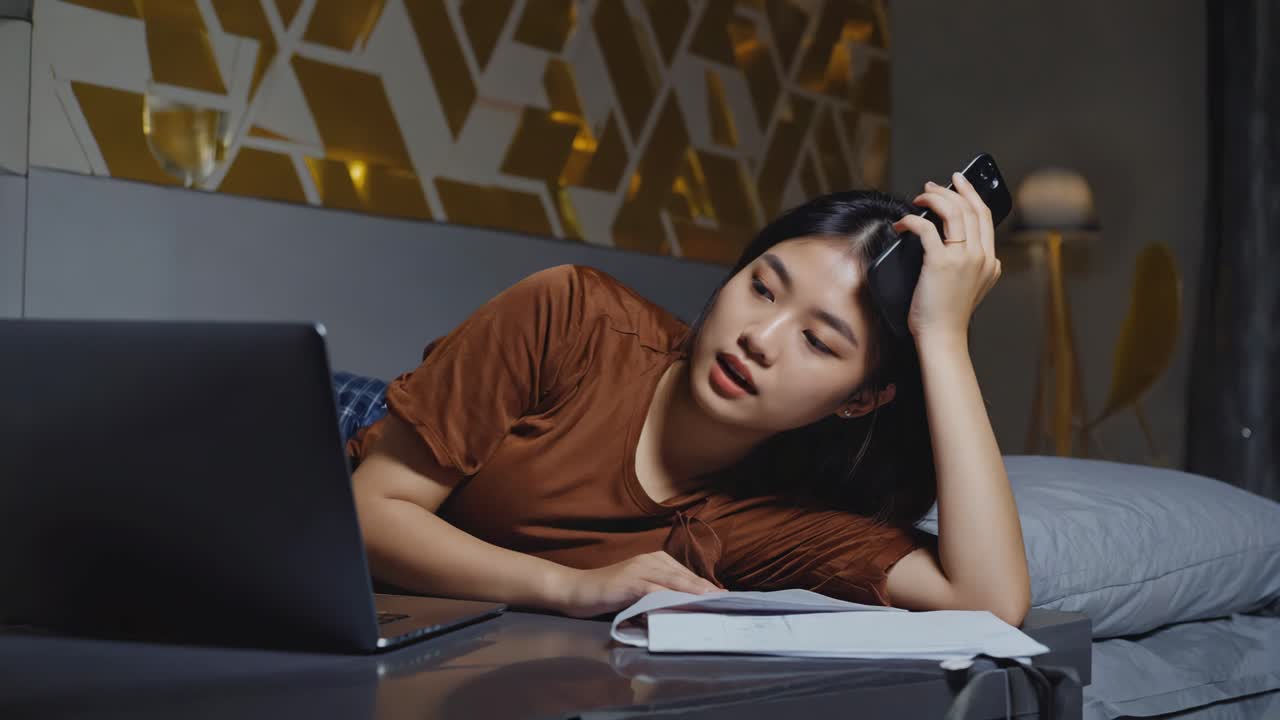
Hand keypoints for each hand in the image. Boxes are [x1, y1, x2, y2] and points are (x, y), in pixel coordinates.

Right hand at [554, 551, 721, 618]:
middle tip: (727, 601)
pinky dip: (670, 598)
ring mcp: (639, 569)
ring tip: (712, 603)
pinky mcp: (629, 581)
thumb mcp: (638, 591)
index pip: (686, 574)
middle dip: (706, 589)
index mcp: (655, 560)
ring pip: (673, 581)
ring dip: (694, 593)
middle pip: (684, 576)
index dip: (705, 586)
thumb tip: (682, 607)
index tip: (724, 597)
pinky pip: (655, 590)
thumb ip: (658, 594)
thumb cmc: (608, 592)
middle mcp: (650, 560)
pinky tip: (682, 606)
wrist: (576, 589)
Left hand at [893, 172, 1002, 342]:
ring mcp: (963, 258)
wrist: (943, 337)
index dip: (971, 194)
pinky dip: (911, 220)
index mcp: (990, 260)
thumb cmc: (950, 315)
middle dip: (950, 190)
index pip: (984, 215)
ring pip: (952, 212)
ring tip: (919, 198)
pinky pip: (926, 228)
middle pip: (970, 208)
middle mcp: (980, 255)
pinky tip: (902, 223)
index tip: (958, 182)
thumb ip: (982, 267)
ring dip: (933, 198)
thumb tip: (973, 249)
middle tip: (932, 185)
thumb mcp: (978, 287)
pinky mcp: (941, 262)